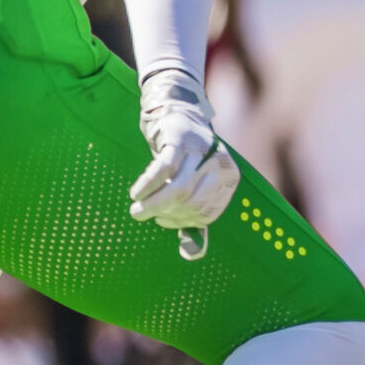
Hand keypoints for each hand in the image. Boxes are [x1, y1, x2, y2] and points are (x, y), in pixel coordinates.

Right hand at [130, 71, 239, 257]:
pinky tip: (136, 193)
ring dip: (155, 204)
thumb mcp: (194, 182)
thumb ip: (193, 214)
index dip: (183, 223)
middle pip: (192, 203)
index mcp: (228, 178)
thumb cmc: (185, 156)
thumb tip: (191, 253)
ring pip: (179, 188)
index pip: (207, 213)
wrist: (176, 111)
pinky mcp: (178, 140)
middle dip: (167, 214)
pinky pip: (163, 168)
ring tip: (138, 210)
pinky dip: (148, 184)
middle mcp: (217, 164)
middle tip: (147, 214)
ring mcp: (198, 151)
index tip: (164, 223)